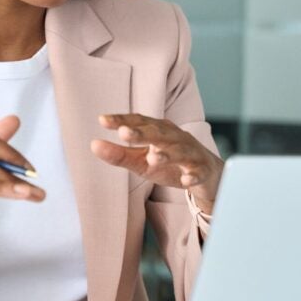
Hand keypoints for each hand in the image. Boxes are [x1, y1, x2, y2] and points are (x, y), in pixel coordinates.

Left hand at [90, 113, 222, 213]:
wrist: (206, 174)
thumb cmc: (169, 164)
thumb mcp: (140, 161)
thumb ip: (119, 154)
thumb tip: (93, 145)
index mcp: (158, 130)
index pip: (138, 122)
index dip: (122, 120)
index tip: (102, 120)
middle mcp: (174, 138)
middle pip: (158, 133)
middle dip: (143, 133)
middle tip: (124, 133)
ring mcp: (190, 153)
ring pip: (180, 151)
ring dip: (167, 154)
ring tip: (153, 158)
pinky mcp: (203, 170)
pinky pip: (199, 172)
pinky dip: (193, 176)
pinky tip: (186, 181)